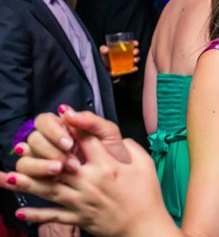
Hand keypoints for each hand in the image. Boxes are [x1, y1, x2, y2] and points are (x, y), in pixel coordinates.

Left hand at [1, 138, 172, 236]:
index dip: (73, 126)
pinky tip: (20, 211)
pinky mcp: (79, 218)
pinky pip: (54, 216)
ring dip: (27, 183)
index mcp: (108, 166)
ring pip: (49, 190)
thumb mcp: (145, 164)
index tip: (61, 115)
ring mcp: (82, 201)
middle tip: (21, 146)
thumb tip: (117, 138)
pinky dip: (36, 215)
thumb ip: (130, 147)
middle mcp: (90, 182)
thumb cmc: (147, 194)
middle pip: (58, 164)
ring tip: (9, 177)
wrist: (144, 226)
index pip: (86, 141)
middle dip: (39, 154)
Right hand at [14, 108, 129, 175]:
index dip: (53, 131)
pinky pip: (25, 177)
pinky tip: (35, 179)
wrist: (120, 179)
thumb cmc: (114, 154)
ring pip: (25, 159)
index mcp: (64, 128)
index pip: (44, 121)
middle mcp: (50, 142)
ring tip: (59, 170)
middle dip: (51, 151)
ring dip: (39, 165)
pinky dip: (27, 178)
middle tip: (69, 162)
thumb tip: (67, 111)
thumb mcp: (108, 133)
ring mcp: (43, 160)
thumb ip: (90, 120)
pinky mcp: (41, 179)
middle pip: (33, 140)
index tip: (69, 143)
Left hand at [99, 41, 139, 80]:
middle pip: (135, 51)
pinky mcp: (127, 69)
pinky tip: (134, 68)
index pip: (131, 44)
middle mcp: (127, 54)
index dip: (134, 43)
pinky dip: (134, 68)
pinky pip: (132, 68)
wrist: (105, 68)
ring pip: (135, 59)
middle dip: (136, 51)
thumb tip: (105, 49)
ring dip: (136, 59)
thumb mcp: (103, 53)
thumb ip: (103, 50)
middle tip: (134, 52)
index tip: (136, 43)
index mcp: (123, 48)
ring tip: (134, 60)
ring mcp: (128, 62)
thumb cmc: (106, 58)